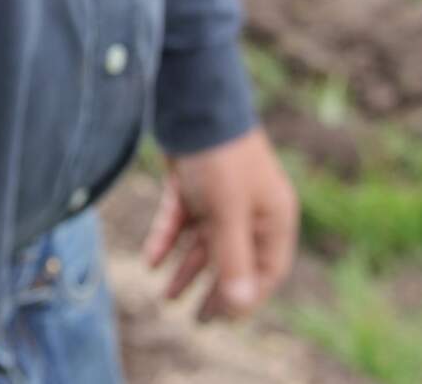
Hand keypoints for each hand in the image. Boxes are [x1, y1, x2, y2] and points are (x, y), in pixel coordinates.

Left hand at [142, 129, 297, 321]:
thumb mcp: (227, 214)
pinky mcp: (192, 183)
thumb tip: (239, 305)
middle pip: (233, 260)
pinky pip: (180, 220)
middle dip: (212, 290)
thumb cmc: (220, 159)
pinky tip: (151, 261)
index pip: (265, 270)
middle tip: (194, 320)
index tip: (220, 320)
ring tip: (164, 297)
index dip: (244, 297)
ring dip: (184, 269)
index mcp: (273, 218)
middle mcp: (250, 209)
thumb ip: (232, 260)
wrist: (192, 103)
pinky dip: (166, 240)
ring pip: (203, 242)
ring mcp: (220, 196)